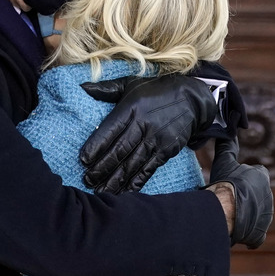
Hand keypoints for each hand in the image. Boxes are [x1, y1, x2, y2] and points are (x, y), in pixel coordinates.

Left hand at [80, 74, 217, 193]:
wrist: (192, 100)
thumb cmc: (155, 91)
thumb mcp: (131, 83)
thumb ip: (107, 88)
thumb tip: (82, 88)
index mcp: (132, 108)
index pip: (111, 129)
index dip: (96, 145)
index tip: (83, 159)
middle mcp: (144, 125)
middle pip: (120, 150)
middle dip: (102, 167)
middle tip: (87, 180)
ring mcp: (156, 139)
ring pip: (133, 163)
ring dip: (116, 179)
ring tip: (101, 191)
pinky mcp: (166, 151)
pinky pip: (148, 169)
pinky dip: (136, 182)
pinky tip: (124, 192)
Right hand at [207, 136, 273, 248]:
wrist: (226, 210)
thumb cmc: (226, 183)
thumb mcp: (224, 161)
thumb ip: (227, 146)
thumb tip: (226, 129)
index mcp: (262, 177)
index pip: (258, 174)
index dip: (245, 178)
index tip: (234, 181)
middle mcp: (268, 196)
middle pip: (257, 195)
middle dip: (246, 197)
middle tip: (229, 199)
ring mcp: (266, 217)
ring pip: (256, 215)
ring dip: (246, 216)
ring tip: (229, 216)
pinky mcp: (260, 234)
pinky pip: (255, 236)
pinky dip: (248, 236)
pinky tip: (237, 234)